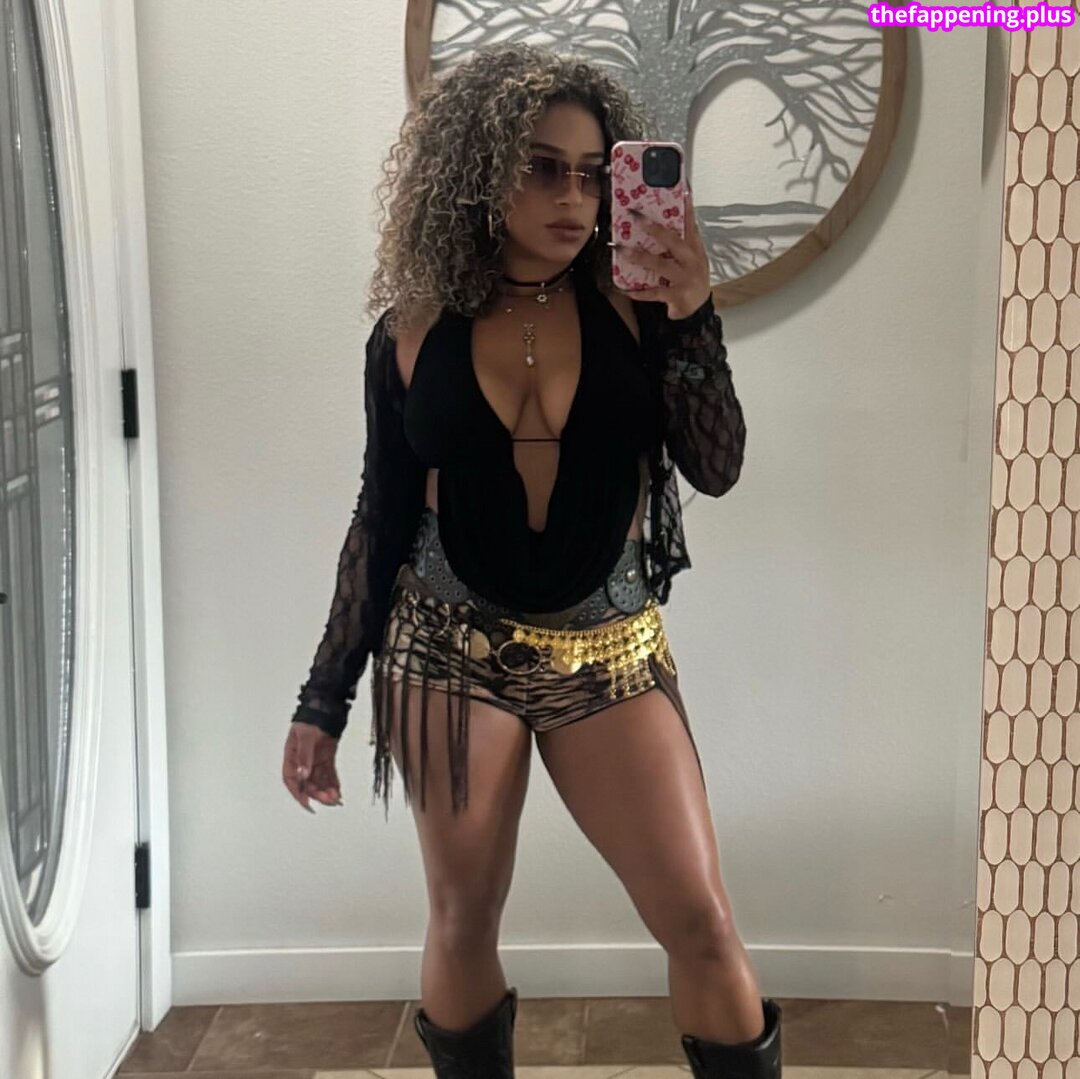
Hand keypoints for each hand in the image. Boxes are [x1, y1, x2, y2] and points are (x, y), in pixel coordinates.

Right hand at [282, 721, 343, 812]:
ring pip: (319, 781)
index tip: (307, 803)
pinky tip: (338, 791)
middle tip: (329, 800)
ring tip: (336, 798)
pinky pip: (329, 774)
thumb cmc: (311, 718)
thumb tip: (304, 774)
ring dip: (327, 790)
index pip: (292, 779)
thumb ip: (305, 756)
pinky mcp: (327, 758)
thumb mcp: (306, 737)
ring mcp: (315, 760)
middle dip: (317, 793)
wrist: (326, 707)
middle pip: (307, 783)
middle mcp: (303, 761)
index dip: (298, 793)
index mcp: (292, 756)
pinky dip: (334, 783)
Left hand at [616, 189, 712, 319]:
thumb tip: (658, 223)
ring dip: (638, 256)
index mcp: (695, 249)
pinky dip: (639, 292)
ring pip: (659, 264)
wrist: (698, 309)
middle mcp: (692, 261)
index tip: (681, 189)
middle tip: (636, 216)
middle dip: (654, 228)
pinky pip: (654, 292)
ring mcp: (685, 278)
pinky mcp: (677, 295)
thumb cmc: (691, 279)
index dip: (687, 207)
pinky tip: (626, 290)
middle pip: (672, 240)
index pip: (690, 224)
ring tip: (621, 250)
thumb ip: (680, 242)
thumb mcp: (691, 259)